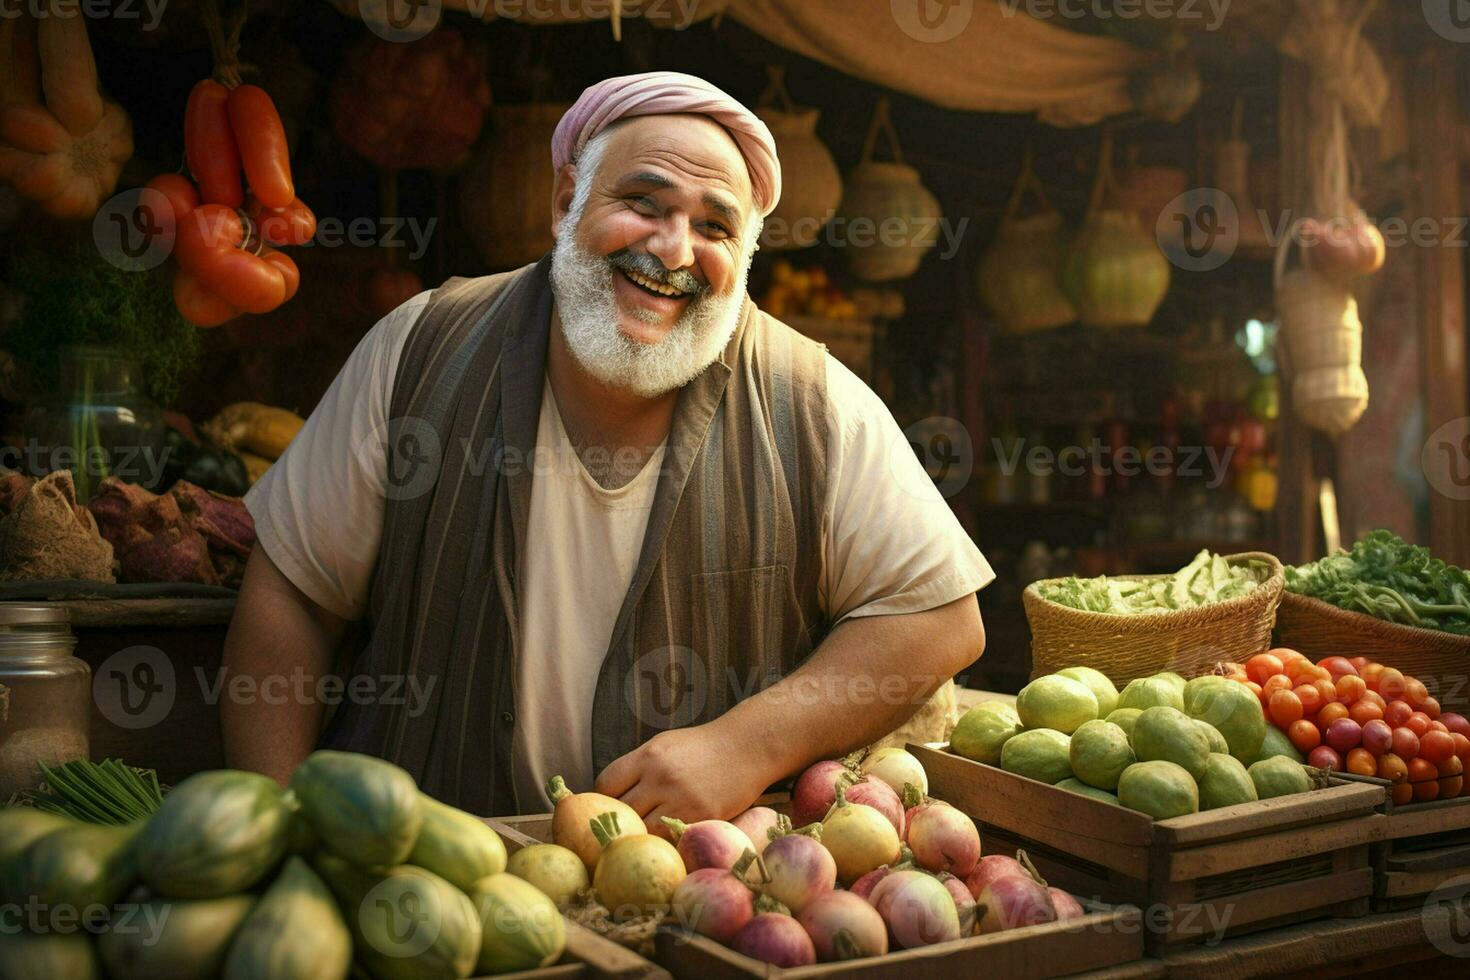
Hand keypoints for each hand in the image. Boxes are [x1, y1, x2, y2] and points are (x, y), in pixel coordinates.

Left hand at [595, 720, 780, 834]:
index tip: (609, 805)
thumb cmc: (702, 747)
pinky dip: (666, 839)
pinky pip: (671, 837)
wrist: (747, 746)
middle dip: (621, 819)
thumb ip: (638, 767)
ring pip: (644, 830)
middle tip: (625, 826)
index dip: (603, 798)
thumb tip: (609, 795)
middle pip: (622, 811)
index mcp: (648, 756)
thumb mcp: (664, 745)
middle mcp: (661, 777)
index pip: (606, 784)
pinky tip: (668, 836)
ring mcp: (682, 799)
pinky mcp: (701, 816)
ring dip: (643, 834)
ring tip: (646, 834)